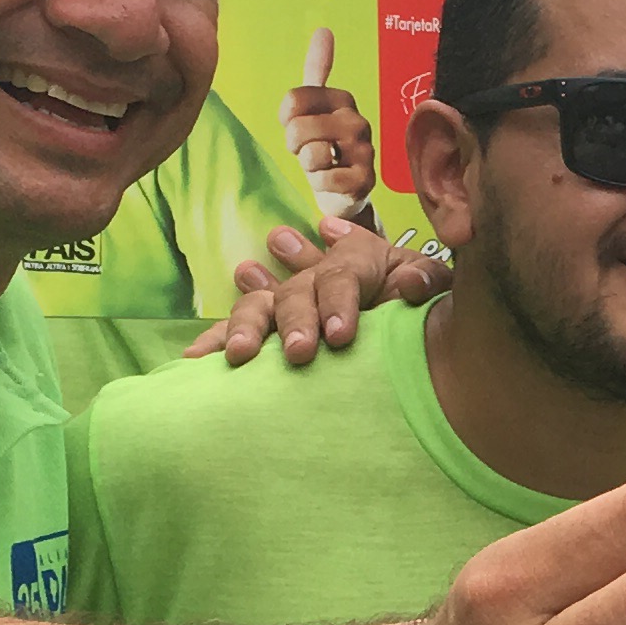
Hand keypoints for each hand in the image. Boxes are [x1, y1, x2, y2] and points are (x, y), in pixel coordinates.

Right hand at [192, 216, 451, 365]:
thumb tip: (410, 284)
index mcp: (355, 263)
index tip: (341, 336)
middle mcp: (314, 279)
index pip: (342, 275)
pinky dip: (214, 344)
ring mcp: (287, 303)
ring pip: (258, 307)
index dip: (339, 303)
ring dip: (247, 327)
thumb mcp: (431, 285)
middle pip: (297, 294)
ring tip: (238, 354)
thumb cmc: (419, 301)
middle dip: (296, 322)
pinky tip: (194, 362)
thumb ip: (427, 281)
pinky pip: (237, 332)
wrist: (411, 326)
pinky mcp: (269, 331)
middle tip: (301, 353)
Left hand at [280, 28, 376, 218]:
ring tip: (322, 165)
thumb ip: (317, 69)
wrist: (343, 188)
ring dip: (308, 166)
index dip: (286, 120)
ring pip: (311, 154)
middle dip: (295, 145)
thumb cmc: (324, 144)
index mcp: (342, 98)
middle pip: (298, 128)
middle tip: (308, 150)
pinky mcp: (365, 179)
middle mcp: (357, 120)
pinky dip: (320, 183)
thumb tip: (324, 29)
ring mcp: (364, 150)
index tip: (298, 127)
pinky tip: (331, 181)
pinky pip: (323, 178)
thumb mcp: (316, 106)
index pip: (292, 102)